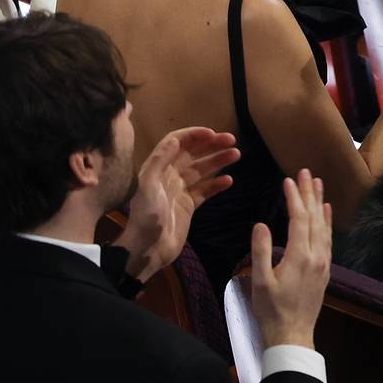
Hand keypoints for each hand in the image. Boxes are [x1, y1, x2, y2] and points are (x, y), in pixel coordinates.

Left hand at [115, 128, 238, 281]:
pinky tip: (229, 180)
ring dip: (218, 161)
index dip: (194, 135)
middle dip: (211, 145)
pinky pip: (205, 191)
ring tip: (236, 154)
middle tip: (232, 140)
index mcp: (158, 168)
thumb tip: (175, 139)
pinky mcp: (189, 206)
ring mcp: (180, 191)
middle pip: (193, 154)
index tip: (213, 133)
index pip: (177, 143)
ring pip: (202, 170)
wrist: (148, 249)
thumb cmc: (146, 216)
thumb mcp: (148, 186)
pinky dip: (217, 185)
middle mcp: (169, 175)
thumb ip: (159, 161)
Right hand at [252, 170, 332, 348]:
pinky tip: (325, 213)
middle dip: (310, 193)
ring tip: (318, 184)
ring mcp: (323, 263)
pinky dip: (326, 222)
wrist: (293, 336)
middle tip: (306, 172)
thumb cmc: (272, 310)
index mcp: (300, 256)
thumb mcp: (259, 281)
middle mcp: (317, 256)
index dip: (294, 198)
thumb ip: (261, 251)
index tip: (288, 180)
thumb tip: (261, 225)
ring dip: (320, 204)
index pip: (299, 219)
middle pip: (315, 218)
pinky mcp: (325, 270)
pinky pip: (328, 239)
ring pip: (324, 227)